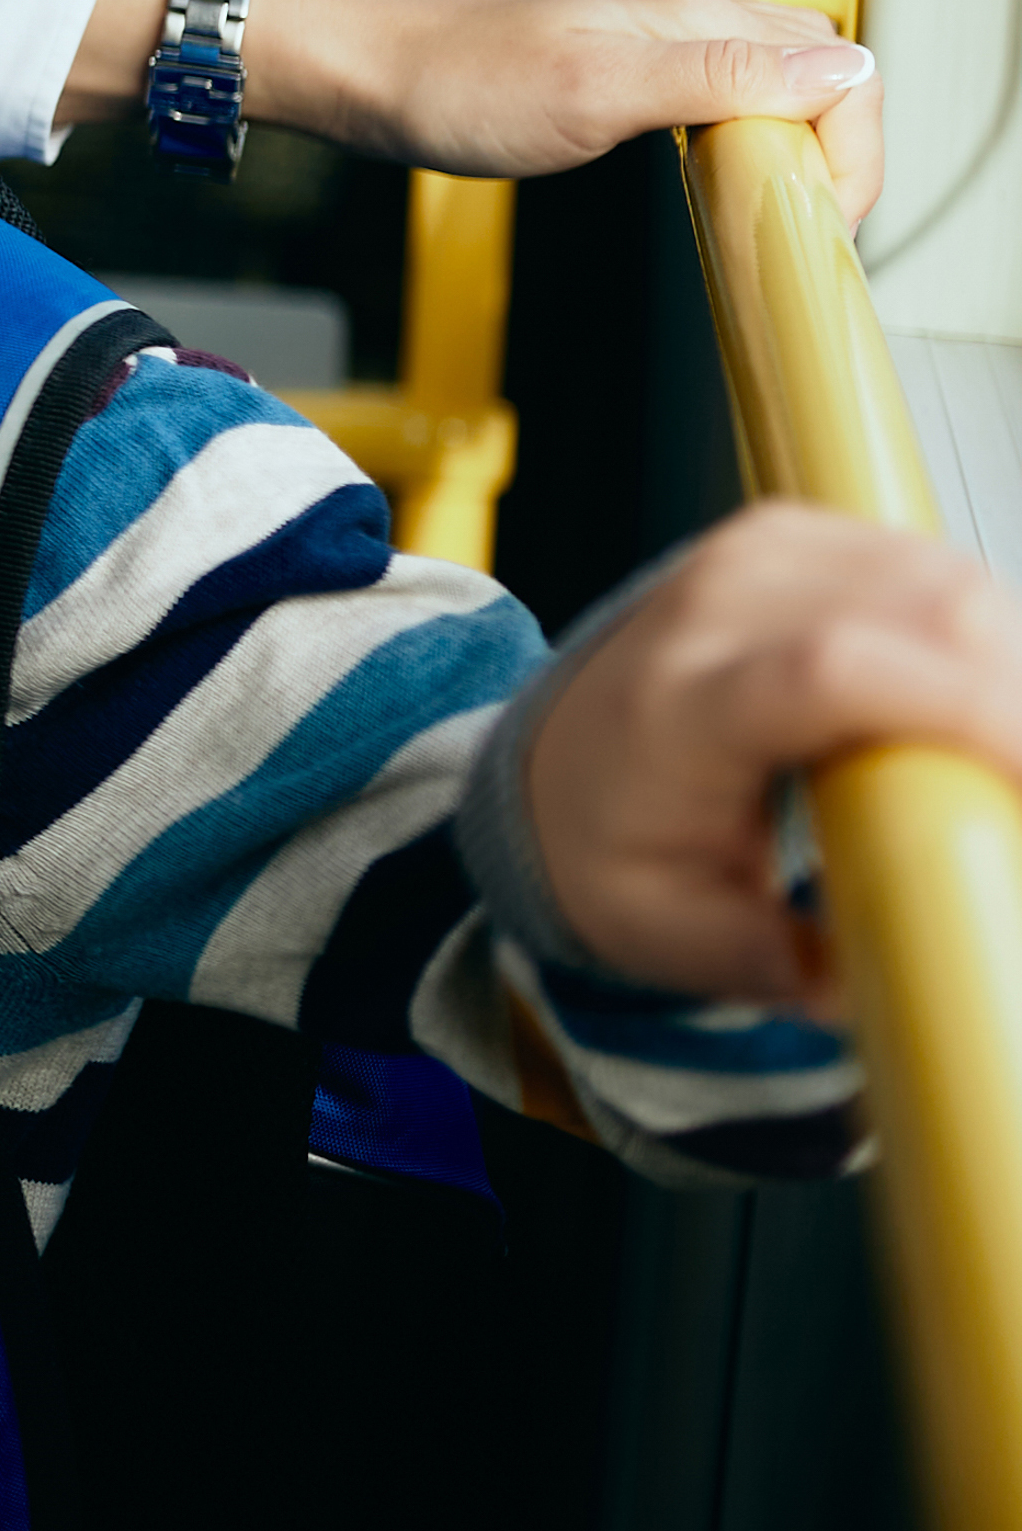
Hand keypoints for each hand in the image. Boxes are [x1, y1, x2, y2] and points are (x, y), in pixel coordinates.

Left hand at [204, 0, 887, 217]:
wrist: (353, 70)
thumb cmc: (450, 83)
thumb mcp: (595, 93)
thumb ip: (720, 79)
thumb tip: (841, 71)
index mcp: (692, 14)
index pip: (839, 66)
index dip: (857, 148)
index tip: (830, 218)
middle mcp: (681, 13)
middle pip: (816, 67)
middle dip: (841, 145)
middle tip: (811, 223)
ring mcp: (647, 36)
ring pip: (770, 77)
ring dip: (797, 138)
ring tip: (780, 208)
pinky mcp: (611, 63)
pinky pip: (716, 87)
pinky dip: (744, 130)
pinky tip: (720, 170)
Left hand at [525, 505, 1021, 1007]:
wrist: (554, 758)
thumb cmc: (612, 842)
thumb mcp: (662, 930)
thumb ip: (763, 961)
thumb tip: (850, 993)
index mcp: (680, 706)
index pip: (832, 672)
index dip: (963, 712)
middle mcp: (717, 604)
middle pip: (925, 613)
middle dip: (1016, 702)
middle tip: (1016, 798)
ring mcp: (763, 553)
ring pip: (951, 582)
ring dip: (1009, 673)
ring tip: (994, 769)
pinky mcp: (809, 536)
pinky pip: (938, 568)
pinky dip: (986, 639)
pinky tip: (977, 708)